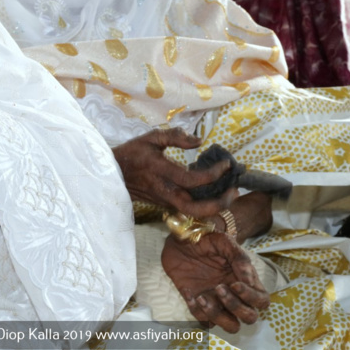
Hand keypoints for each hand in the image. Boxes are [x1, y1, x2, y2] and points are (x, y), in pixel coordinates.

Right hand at [113, 128, 236, 217]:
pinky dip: (205, 204)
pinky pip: (189, 209)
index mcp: (161, 172)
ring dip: (215, 207)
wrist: (114, 174)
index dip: (213, 174)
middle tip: (234, 190)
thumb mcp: (151, 137)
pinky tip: (215, 193)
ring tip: (229, 194)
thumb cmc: (133, 153)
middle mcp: (164, 191)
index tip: (226, 164)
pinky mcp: (165, 205)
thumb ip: (176, 136)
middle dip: (219, 203)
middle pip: (196, 208)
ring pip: (194, 213)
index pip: (192, 179)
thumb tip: (199, 140)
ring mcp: (165, 201)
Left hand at [162, 232, 268, 332]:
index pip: (261, 300)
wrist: (179, 239)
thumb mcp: (223, 241)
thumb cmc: (205, 239)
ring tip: (202, 298)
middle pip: (249, 317)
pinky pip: (203, 320)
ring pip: (230, 326)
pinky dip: (196, 311)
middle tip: (219, 288)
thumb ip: (239, 258)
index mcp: (245, 280)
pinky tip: (188, 292)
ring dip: (218, 316)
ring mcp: (217, 301)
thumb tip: (249, 280)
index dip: (251, 297)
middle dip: (236, 307)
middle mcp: (234, 294)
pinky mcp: (199, 304)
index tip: (234, 283)